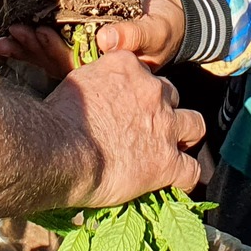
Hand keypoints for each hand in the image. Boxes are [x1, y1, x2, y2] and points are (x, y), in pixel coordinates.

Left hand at [0, 0, 187, 76]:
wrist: (166, 21)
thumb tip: (106, 40)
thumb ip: (132, 36)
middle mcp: (90, 68)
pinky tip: (12, 36)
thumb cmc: (162, 30)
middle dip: (34, 49)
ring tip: (6, 38)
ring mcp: (82, 57)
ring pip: (50, 56)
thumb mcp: (153, 33)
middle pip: (56, 63)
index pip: (76, 65)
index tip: (39, 35)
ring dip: (28, 48)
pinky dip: (34, 40)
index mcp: (106, 71)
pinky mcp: (80, 41)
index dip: (56, 51)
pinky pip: (53, 43)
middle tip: (12, 35)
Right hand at [43, 51, 203, 204]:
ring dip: (186, 136)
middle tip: (149, 128)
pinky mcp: (167, 161)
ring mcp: (164, 125)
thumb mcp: (75, 83)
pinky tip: (178, 184)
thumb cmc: (56, 119)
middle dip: (163, 110)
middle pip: (171, 95)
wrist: (60, 150)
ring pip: (194, 125)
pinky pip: (191, 171)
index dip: (138, 90)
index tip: (128, 104)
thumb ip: (95, 83)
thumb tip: (94, 96)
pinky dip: (186, 178)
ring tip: (175, 149)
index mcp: (127, 67)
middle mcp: (151, 90)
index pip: (144, 72)